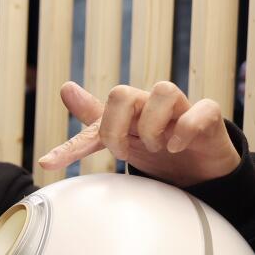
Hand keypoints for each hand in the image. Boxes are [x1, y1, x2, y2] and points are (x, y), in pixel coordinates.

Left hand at [38, 81, 240, 186]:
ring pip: (163, 91)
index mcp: (127, 111)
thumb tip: (65, 87)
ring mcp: (181, 108)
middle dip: (115, 128)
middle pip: (122, 93)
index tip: (47, 164)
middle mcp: (150, 104)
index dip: (72, 145)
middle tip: (123, 152)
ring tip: (156, 147)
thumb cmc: (158, 146)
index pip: (94, 118)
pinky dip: (185, 129)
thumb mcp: (122, 136)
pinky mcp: (208, 117)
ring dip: (151, 126)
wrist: (199, 167)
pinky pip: (200, 110)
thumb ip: (94, 118)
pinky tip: (176, 147)